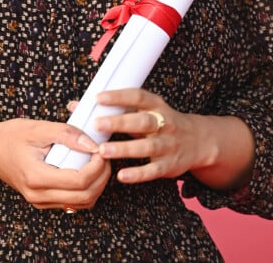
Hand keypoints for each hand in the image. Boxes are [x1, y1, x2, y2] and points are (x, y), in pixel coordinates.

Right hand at [0, 118, 110, 209]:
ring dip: (97, 185)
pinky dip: (86, 190)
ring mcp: (40, 201)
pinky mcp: (43, 201)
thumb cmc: (10, 136)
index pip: (79, 181)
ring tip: (99, 163)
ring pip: (81, 203)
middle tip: (105, 155)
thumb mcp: (39, 128)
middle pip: (84, 196)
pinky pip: (72, 203)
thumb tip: (92, 144)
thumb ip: (67, 134)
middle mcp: (38, 195)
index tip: (102, 149)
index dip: (97, 166)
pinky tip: (87, 171)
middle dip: (102, 176)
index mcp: (36, 177)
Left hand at [94, 88, 214, 183]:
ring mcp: (168, 145)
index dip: (119, 96)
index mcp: (156, 105)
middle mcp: (164, 123)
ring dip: (124, 149)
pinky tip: (121, 175)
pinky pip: (152, 170)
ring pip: (146, 146)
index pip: (137, 96)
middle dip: (120, 122)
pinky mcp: (169, 165)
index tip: (98, 97)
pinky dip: (137, 174)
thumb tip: (74, 106)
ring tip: (102, 151)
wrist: (198, 141)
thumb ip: (112, 108)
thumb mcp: (143, 110)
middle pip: (142, 121)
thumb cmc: (160, 121)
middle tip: (97, 124)